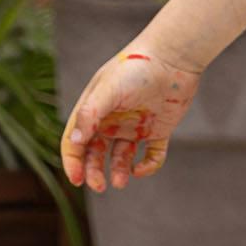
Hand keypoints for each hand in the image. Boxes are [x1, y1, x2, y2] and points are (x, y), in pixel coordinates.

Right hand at [61, 44, 202, 191]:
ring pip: (122, 158)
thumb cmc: (135, 69)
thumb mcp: (107, 91)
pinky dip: (147, 166)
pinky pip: (152, 155)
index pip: (75, 143)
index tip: (77, 180)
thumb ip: (89, 115)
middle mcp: (111, 121)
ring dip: (118, 171)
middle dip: (94, 172)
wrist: (172, 59)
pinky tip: (141, 169)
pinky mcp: (158, 130)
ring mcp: (134, 127)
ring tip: (121, 181)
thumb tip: (73, 143)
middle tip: (99, 187)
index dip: (73, 162)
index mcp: (93, 112)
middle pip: (96, 154)